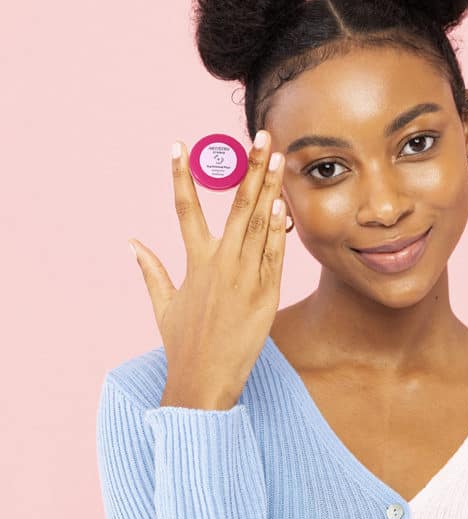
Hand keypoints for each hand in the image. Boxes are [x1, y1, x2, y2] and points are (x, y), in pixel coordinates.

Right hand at [128, 132, 286, 409]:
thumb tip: (131, 242)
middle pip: (238, 205)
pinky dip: (279, 228)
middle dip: (251, 168)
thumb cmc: (183, 344)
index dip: (181, 175)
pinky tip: (284, 203)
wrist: (206, 380)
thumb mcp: (163, 305)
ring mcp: (247, 276)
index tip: (178, 145)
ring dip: (271, 188)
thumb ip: (151, 270)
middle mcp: (221, 263)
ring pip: (260, 223)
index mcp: (195, 263)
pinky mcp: (268, 292)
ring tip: (279, 158)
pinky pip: (275, 253)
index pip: (185, 208)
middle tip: (262, 137)